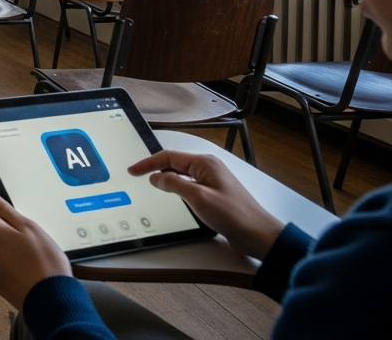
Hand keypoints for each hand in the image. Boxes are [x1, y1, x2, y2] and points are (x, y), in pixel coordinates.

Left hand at [0, 189, 71, 308]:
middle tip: (27, 238)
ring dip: (7, 247)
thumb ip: (3, 209)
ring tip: (29, 256)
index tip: (9, 213)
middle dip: (4, 230)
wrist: (49, 297)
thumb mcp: (28, 226)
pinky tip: (26, 269)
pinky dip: (9, 264)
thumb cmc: (43, 259)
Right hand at [127, 150, 283, 259]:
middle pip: (174, 163)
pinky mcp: (214, 193)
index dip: (148, 163)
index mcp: (205, 163)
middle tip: (137, 174)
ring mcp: (212, 180)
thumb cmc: (234, 215)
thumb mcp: (198, 197)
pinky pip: (189, 185)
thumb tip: (156, 177)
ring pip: (181, 174)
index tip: (133, 170)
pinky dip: (176, 187)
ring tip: (150, 183)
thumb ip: (174, 184)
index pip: (169, 156)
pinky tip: (171, 194)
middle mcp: (209, 168)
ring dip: (165, 178)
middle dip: (154, 167)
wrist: (258, 234)